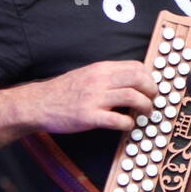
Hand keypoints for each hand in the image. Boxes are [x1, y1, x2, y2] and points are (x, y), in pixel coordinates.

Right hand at [24, 60, 157, 133]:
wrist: (38, 103)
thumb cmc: (63, 91)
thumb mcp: (87, 74)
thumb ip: (108, 75)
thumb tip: (133, 80)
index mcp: (101, 69)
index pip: (135, 66)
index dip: (149, 77)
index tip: (151, 87)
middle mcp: (99, 80)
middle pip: (138, 79)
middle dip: (152, 90)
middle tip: (152, 100)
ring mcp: (94, 99)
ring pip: (132, 97)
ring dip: (145, 107)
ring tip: (145, 113)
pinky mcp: (89, 117)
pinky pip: (118, 120)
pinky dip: (129, 123)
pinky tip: (128, 125)